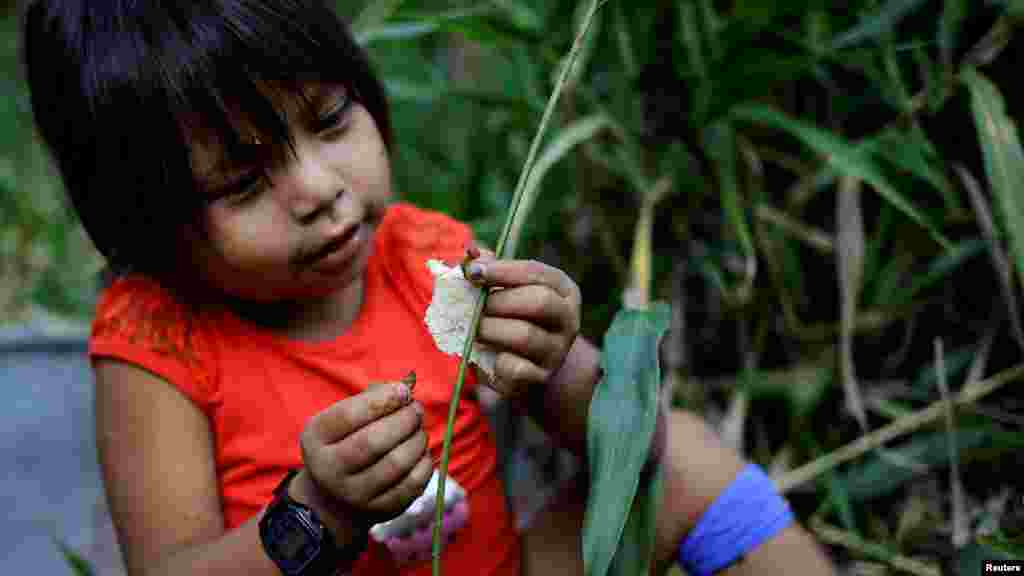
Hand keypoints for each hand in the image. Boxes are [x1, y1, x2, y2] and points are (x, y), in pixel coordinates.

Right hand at [295, 381, 432, 539]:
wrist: (334, 499)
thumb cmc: (344, 444)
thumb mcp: (342, 419)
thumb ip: (372, 398)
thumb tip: (408, 385)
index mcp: (316, 439)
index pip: (349, 416)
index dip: (383, 400)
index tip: (404, 390)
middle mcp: (330, 470)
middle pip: (374, 441)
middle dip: (404, 419)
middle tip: (416, 409)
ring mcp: (355, 495)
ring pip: (397, 463)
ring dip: (417, 439)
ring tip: (418, 430)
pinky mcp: (380, 510)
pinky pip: (412, 484)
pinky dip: (424, 463)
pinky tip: (420, 452)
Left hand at [464, 246, 581, 398]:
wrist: (525, 366)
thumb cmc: (511, 317)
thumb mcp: (504, 289)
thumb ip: (488, 268)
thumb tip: (471, 251)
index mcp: (563, 290)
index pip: (537, 273)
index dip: (502, 270)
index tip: (472, 271)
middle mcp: (568, 319)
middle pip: (539, 301)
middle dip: (499, 302)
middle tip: (476, 307)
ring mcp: (557, 351)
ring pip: (525, 335)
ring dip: (490, 329)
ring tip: (476, 330)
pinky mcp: (540, 377)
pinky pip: (516, 368)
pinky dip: (494, 360)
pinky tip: (487, 355)